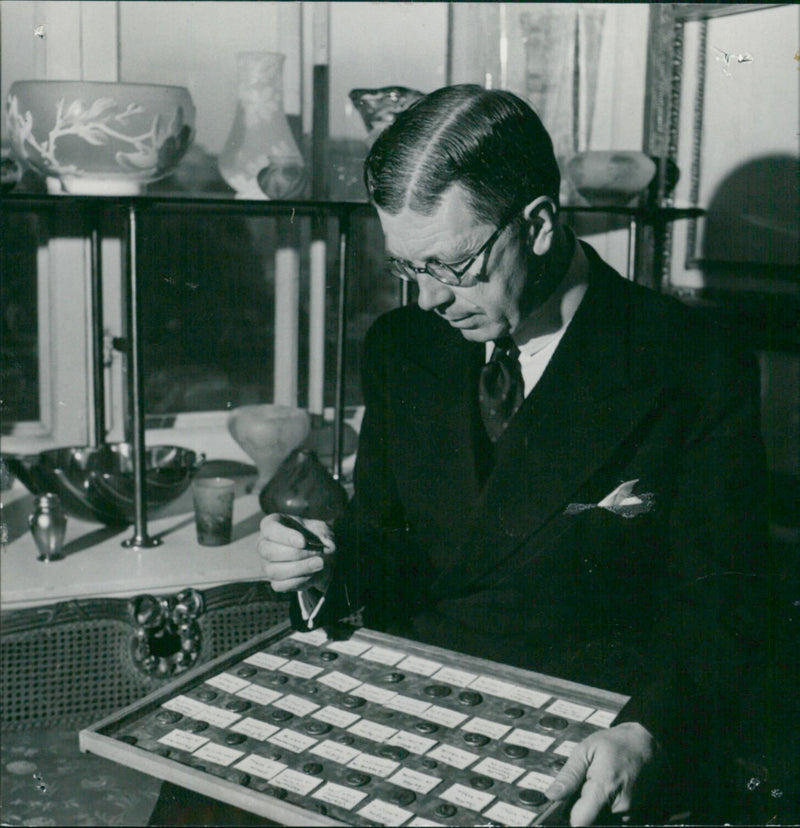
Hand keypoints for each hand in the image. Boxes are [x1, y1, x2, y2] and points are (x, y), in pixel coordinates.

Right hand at [257, 513, 334, 592]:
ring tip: (320, 563)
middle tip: (319, 553)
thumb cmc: (314, 535)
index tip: (303, 542)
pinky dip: (299, 581)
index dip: (286, 536)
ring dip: (300, 569)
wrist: (318, 554)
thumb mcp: (321, 529)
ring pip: (273, 571)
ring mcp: (266, 565)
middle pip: (269, 552)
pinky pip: (280, 585)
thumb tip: (329, 547)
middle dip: (297, 554)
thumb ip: (325, 535)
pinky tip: (313, 574)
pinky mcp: (274, 581)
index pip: (270, 529)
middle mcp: (264, 545)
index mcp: (271, 525)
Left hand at [545, 722, 660, 825]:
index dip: (571, 814)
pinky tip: (610, 792)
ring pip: (603, 820)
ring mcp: (632, 813)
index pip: (581, 822)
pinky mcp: (638, 816)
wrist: (648, 744)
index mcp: (605, 787)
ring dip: (597, 809)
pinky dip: (609, 809)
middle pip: (592, 821)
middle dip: (584, 808)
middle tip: (587, 786)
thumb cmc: (617, 743)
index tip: (568, 802)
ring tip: (599, 785)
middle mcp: (621, 807)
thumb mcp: (586, 749)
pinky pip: (616, 819)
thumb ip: (569, 775)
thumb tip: (552, 795)